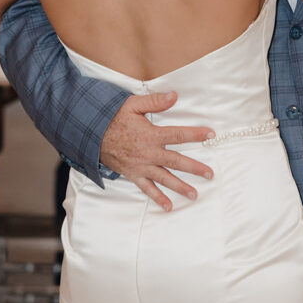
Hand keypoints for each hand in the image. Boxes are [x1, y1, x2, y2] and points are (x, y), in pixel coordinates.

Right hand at [100, 92, 213, 211]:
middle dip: (194, 168)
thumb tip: (175, 95)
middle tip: (210, 174)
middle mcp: (148, 153)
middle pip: (176, 161)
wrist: (91, 134)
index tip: (211, 135)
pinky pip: (147, 189)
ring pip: (164, 178)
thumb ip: (155, 101)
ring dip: (180, 187)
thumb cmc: (113, 117)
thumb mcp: (133, 104)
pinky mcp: (133, 174)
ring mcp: (141, 166)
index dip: (195, 134)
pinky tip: (168, 207)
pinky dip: (158, 198)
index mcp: (151, 134)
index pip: (178, 135)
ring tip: (195, 195)